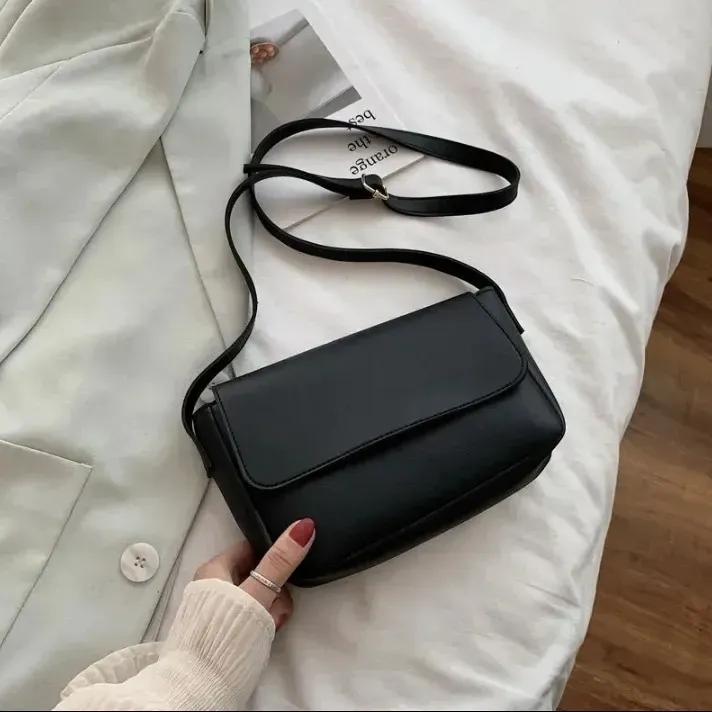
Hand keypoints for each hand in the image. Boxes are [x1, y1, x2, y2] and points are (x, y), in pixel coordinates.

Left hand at [194, 519, 314, 630]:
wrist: (202, 688)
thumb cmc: (225, 634)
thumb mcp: (257, 593)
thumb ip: (280, 562)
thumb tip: (303, 526)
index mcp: (213, 570)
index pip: (250, 549)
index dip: (272, 556)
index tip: (288, 569)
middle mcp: (212, 587)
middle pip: (257, 575)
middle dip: (276, 590)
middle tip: (279, 605)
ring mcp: (217, 611)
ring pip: (256, 598)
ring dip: (272, 609)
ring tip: (273, 624)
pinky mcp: (222, 632)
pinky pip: (250, 618)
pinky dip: (262, 624)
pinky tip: (266, 634)